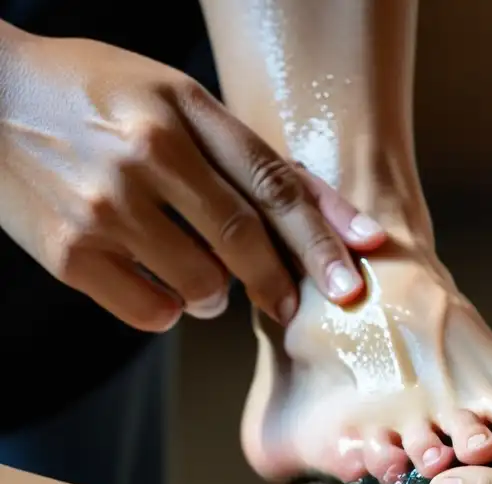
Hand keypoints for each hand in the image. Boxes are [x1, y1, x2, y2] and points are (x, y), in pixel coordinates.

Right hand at [0, 27, 386, 330]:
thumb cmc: (97, 96)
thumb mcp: (175, 98)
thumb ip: (249, 155)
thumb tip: (334, 220)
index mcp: (182, 109)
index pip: (274, 184)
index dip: (323, 237)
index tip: (356, 275)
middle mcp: (148, 155)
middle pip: (245, 240)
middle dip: (280, 284)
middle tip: (290, 305)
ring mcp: (105, 207)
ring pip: (203, 286)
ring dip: (216, 296)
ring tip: (202, 275)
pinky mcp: (69, 254)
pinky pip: (152, 312)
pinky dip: (169, 310)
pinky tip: (159, 286)